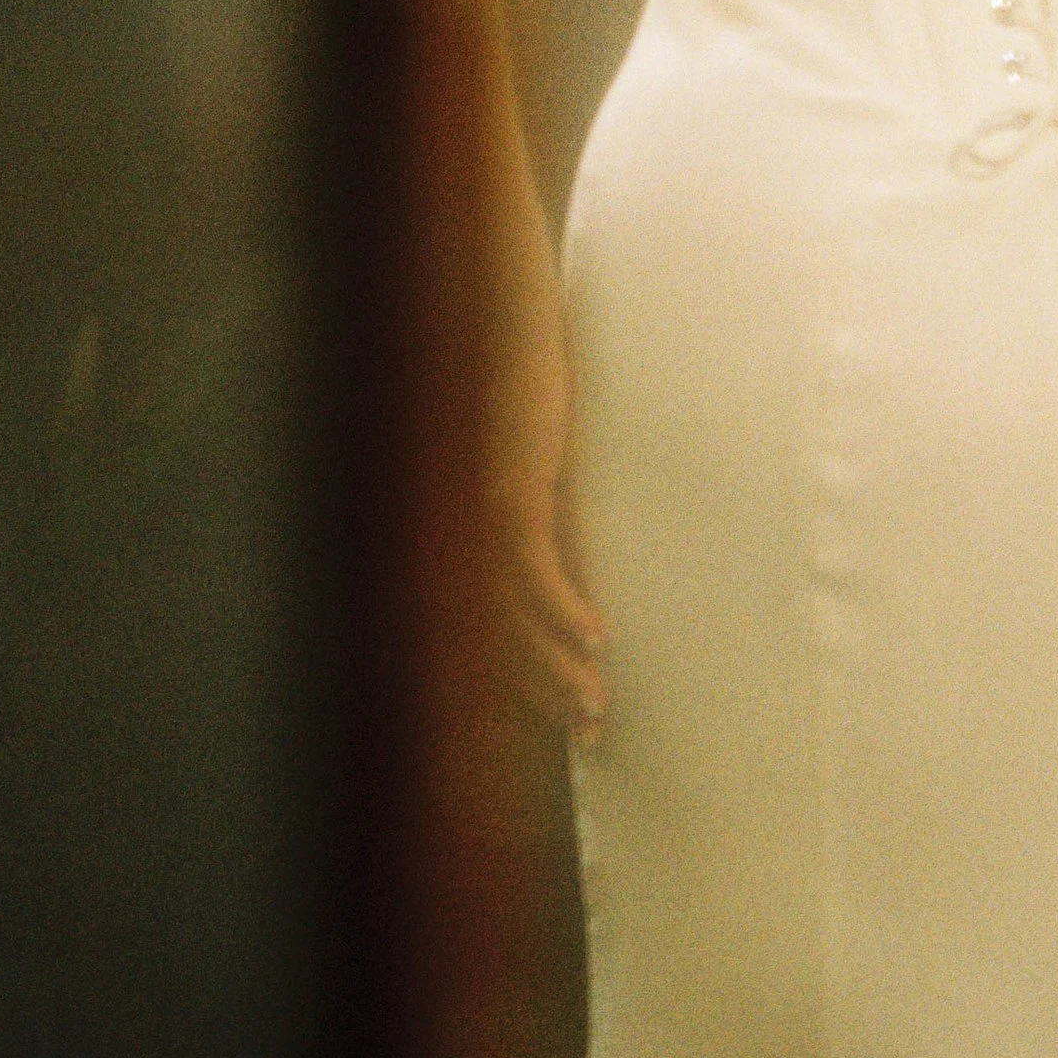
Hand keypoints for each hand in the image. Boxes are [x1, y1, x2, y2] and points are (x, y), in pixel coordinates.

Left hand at [490, 275, 609, 736]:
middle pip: (496, 640)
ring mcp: (477, 519)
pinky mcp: (507, 490)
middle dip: (542, 692)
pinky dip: (561, 608)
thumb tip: (581, 584)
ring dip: (556, 667)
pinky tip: (595, 638)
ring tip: (597, 704)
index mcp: (464, 541)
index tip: (569, 724)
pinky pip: (533, 567)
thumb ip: (548, 526)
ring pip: (510, 618)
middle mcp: (460, 540)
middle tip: (591, 732)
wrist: (506, 325)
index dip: (526, 685)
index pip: (489, 635)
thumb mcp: (540, 474)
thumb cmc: (522, 393)